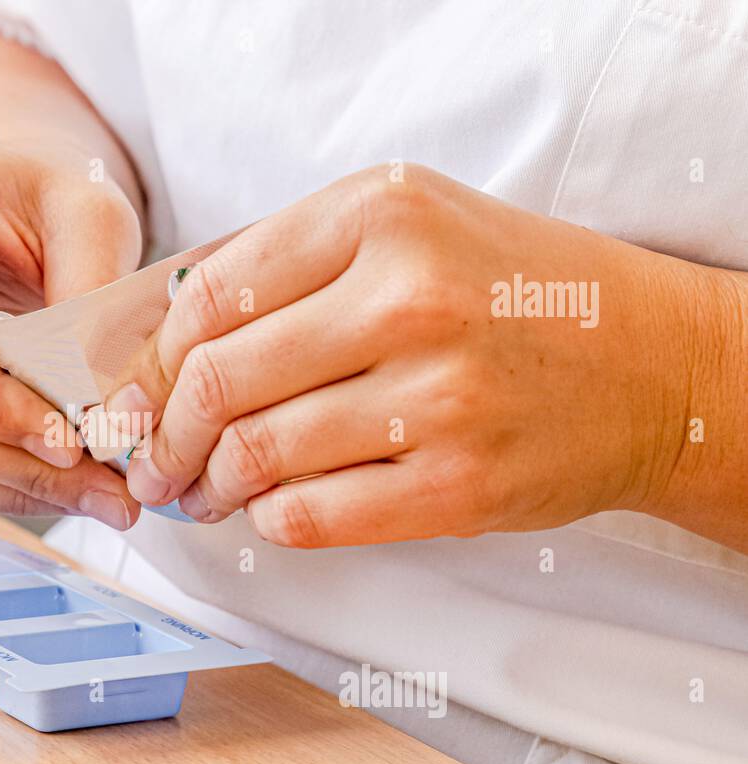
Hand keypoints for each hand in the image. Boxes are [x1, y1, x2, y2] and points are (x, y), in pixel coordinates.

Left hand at [105, 164, 699, 546]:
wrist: (652, 365)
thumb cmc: (511, 293)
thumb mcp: (405, 225)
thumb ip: (283, 261)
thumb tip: (161, 329)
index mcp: (381, 216)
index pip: (210, 299)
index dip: (153, 364)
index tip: (137, 397)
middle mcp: (408, 299)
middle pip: (220, 383)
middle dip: (162, 437)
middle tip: (150, 461)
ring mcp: (438, 399)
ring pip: (257, 457)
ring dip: (207, 486)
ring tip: (200, 491)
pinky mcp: (457, 486)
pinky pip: (309, 517)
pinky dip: (267, 520)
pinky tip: (269, 508)